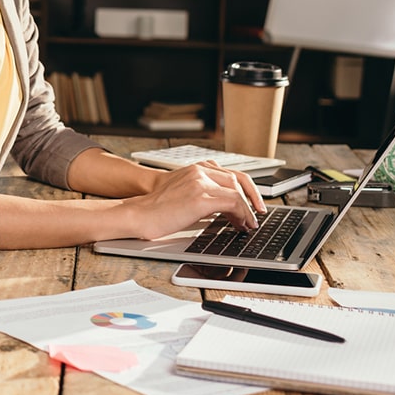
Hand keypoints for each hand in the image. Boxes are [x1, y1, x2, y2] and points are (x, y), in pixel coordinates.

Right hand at [129, 162, 263, 238]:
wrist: (138, 214)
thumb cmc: (156, 209)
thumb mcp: (182, 192)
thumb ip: (202, 192)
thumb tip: (223, 208)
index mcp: (195, 168)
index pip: (230, 174)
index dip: (245, 189)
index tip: (252, 203)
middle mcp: (199, 171)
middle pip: (238, 180)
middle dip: (251, 198)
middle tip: (255, 215)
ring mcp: (200, 183)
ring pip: (237, 192)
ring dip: (248, 210)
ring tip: (248, 224)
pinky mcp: (200, 198)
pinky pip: (233, 203)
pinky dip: (243, 215)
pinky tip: (242, 225)